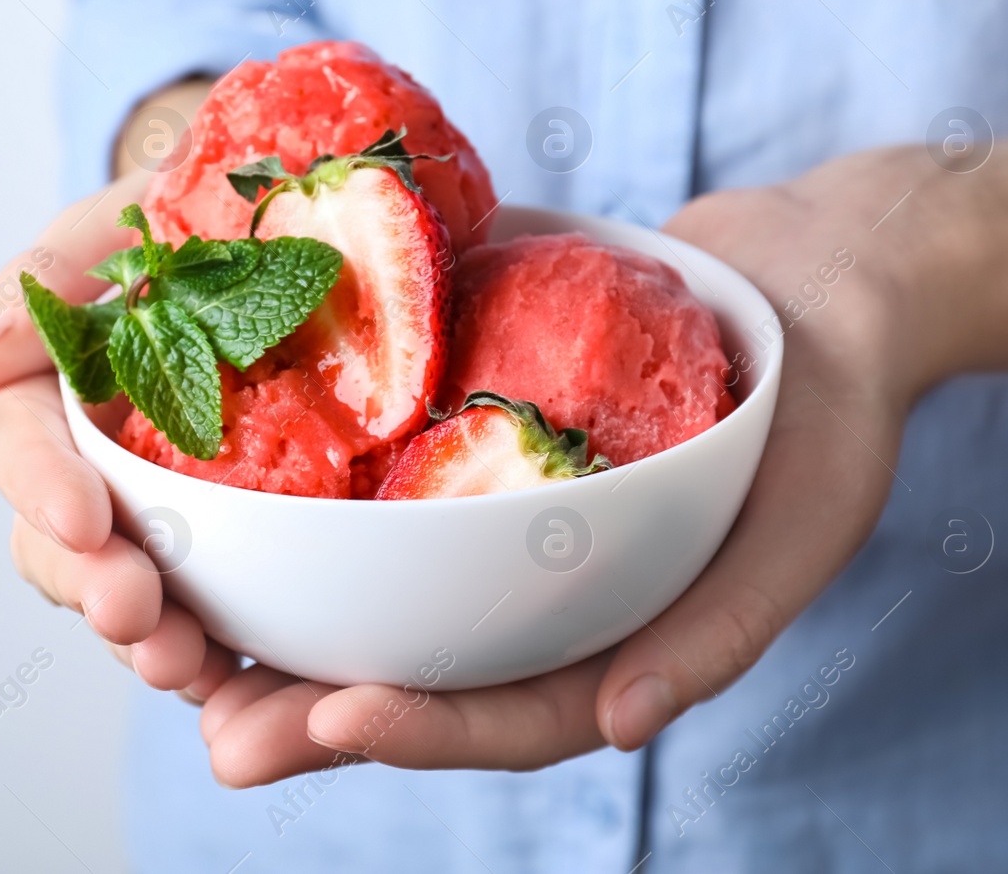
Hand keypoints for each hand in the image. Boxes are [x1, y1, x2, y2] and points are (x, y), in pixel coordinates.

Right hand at [0, 170, 240, 700]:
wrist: (282, 239)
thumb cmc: (189, 213)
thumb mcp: (117, 218)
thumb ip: (44, 278)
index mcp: (42, 380)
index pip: (16, 437)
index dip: (39, 482)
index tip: (81, 519)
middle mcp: (82, 458)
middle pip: (56, 541)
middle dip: (89, 583)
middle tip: (134, 615)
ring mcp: (146, 506)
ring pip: (118, 588)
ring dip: (147, 634)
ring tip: (186, 666)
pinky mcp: (217, 542)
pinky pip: (202, 606)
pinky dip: (215, 646)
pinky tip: (242, 674)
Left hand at [197, 147, 934, 786]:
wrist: (810, 276)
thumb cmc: (829, 403)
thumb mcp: (807, 518)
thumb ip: (724, 626)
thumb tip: (621, 722)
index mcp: (620, 639)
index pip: (516, 713)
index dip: (427, 729)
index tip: (336, 716)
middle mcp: (544, 596)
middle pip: (422, 673)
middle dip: (312, 711)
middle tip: (213, 731)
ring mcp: (501, 523)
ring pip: (378, 594)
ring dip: (282, 624)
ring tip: (178, 642)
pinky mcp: (469, 442)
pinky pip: (382, 489)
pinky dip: (307, 506)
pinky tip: (222, 501)